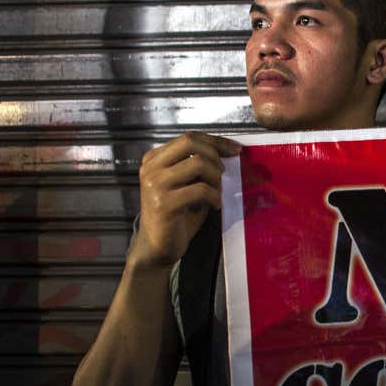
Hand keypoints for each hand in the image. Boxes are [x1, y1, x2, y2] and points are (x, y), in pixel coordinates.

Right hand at [130, 131, 240, 269]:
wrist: (157, 247)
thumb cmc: (176, 215)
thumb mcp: (185, 184)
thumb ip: (197, 166)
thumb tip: (227, 151)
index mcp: (154, 159)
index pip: (188, 138)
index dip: (215, 141)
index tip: (234, 148)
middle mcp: (151, 168)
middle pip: (190, 142)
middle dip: (215, 154)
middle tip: (223, 173)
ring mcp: (155, 185)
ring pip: (198, 164)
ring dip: (215, 178)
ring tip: (216, 193)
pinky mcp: (164, 203)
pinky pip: (200, 190)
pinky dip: (214, 197)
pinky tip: (214, 206)